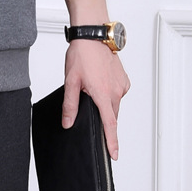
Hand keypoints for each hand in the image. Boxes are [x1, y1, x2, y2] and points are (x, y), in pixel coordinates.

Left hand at [62, 40, 129, 159]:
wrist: (93, 35)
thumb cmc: (82, 55)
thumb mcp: (70, 81)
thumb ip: (70, 105)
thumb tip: (68, 123)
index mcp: (103, 94)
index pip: (109, 125)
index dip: (111, 142)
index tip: (114, 155)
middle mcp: (116, 91)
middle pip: (111, 115)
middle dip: (102, 119)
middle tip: (89, 111)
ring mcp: (121, 85)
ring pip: (113, 104)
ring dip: (104, 104)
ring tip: (90, 89)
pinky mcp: (123, 79)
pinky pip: (116, 93)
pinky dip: (108, 93)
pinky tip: (97, 82)